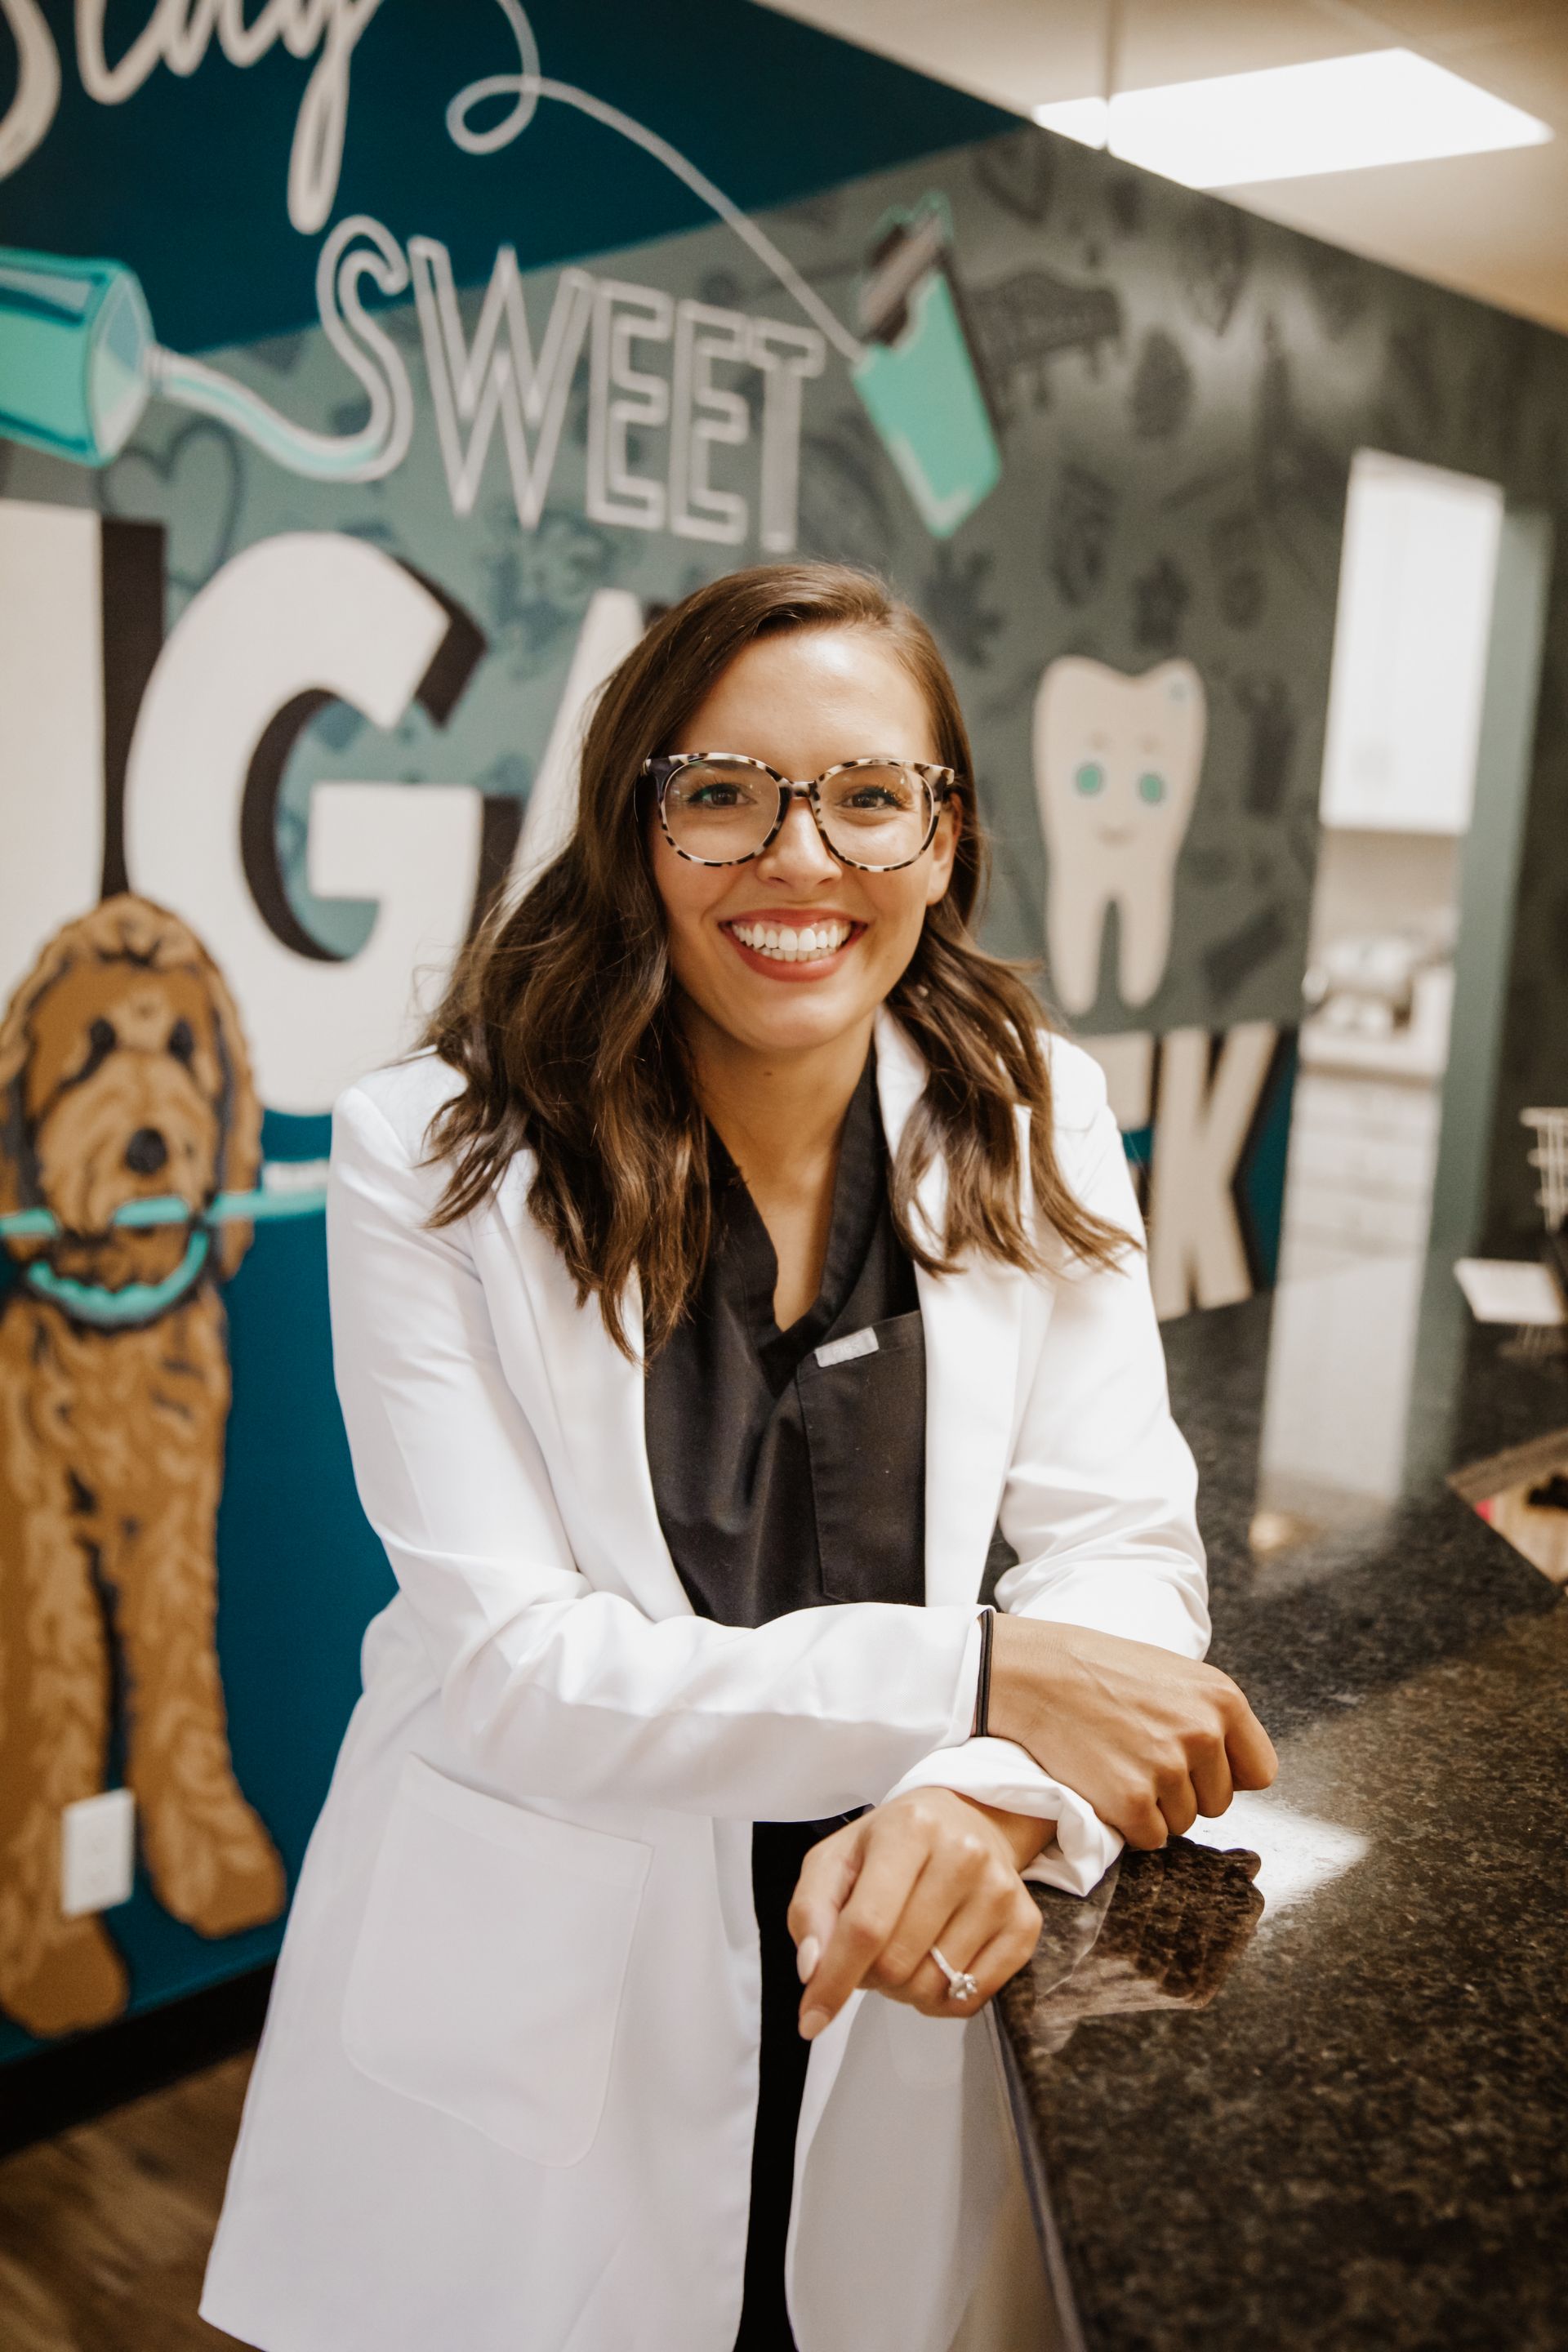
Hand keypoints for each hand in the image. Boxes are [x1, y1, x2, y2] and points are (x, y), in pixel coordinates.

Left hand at [787, 1790, 1049, 2042]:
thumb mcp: (837, 1858)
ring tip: (904, 1950)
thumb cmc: (892, 1843)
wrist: (967, 1819)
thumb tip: (813, 1970)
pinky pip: (971, 1999)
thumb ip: (811, 1911)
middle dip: (869, 1975)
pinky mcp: (1026, 1924)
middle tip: (870, 1950)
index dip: (834, 1980)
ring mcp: (1001, 1891)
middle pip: (896, 1963)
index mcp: (909, 1828)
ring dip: (903, 1988)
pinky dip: (940, 1999)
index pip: (866, 1925)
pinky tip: (935, 1962)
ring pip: (932, 1987)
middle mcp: (964, 1855)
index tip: (810, 2020)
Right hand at [987, 1617, 1277, 1849]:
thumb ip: (1208, 1715)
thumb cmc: (1097, 1670)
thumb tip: (1233, 1766)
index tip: (1197, 1770)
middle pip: (1218, 1803)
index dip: (1228, 1776)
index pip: (1260, 1772)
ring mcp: (1168, 1769)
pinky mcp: (1131, 1801)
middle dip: (1184, 1792)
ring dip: (1153, 1808)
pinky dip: (1127, 1824)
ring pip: (1182, 1823)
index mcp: (1223, 1699)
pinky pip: (1150, 1839)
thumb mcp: (1172, 1674)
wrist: (1034, 1673)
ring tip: (1118, 1765)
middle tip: (1140, 1759)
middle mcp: (1204, 1734)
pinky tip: (1103, 1784)